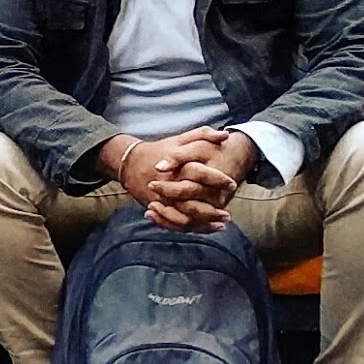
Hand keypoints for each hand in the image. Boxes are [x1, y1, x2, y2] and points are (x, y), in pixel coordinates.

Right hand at [103, 127, 233, 229]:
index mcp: (175, 167)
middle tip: (227, 212)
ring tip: (222, 222)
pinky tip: (209, 227)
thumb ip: (203, 135)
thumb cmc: (159, 150)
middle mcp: (168, 186)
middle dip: (212, 211)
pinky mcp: (158, 208)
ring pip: (185, 218)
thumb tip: (224, 135)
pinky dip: (193, 228)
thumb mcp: (180, 139)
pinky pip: (176, 224)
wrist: (130, 163)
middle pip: (192, 203)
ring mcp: (162, 200)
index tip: (232, 183)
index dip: (217, 180)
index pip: (199, 174)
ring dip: (205, 223)